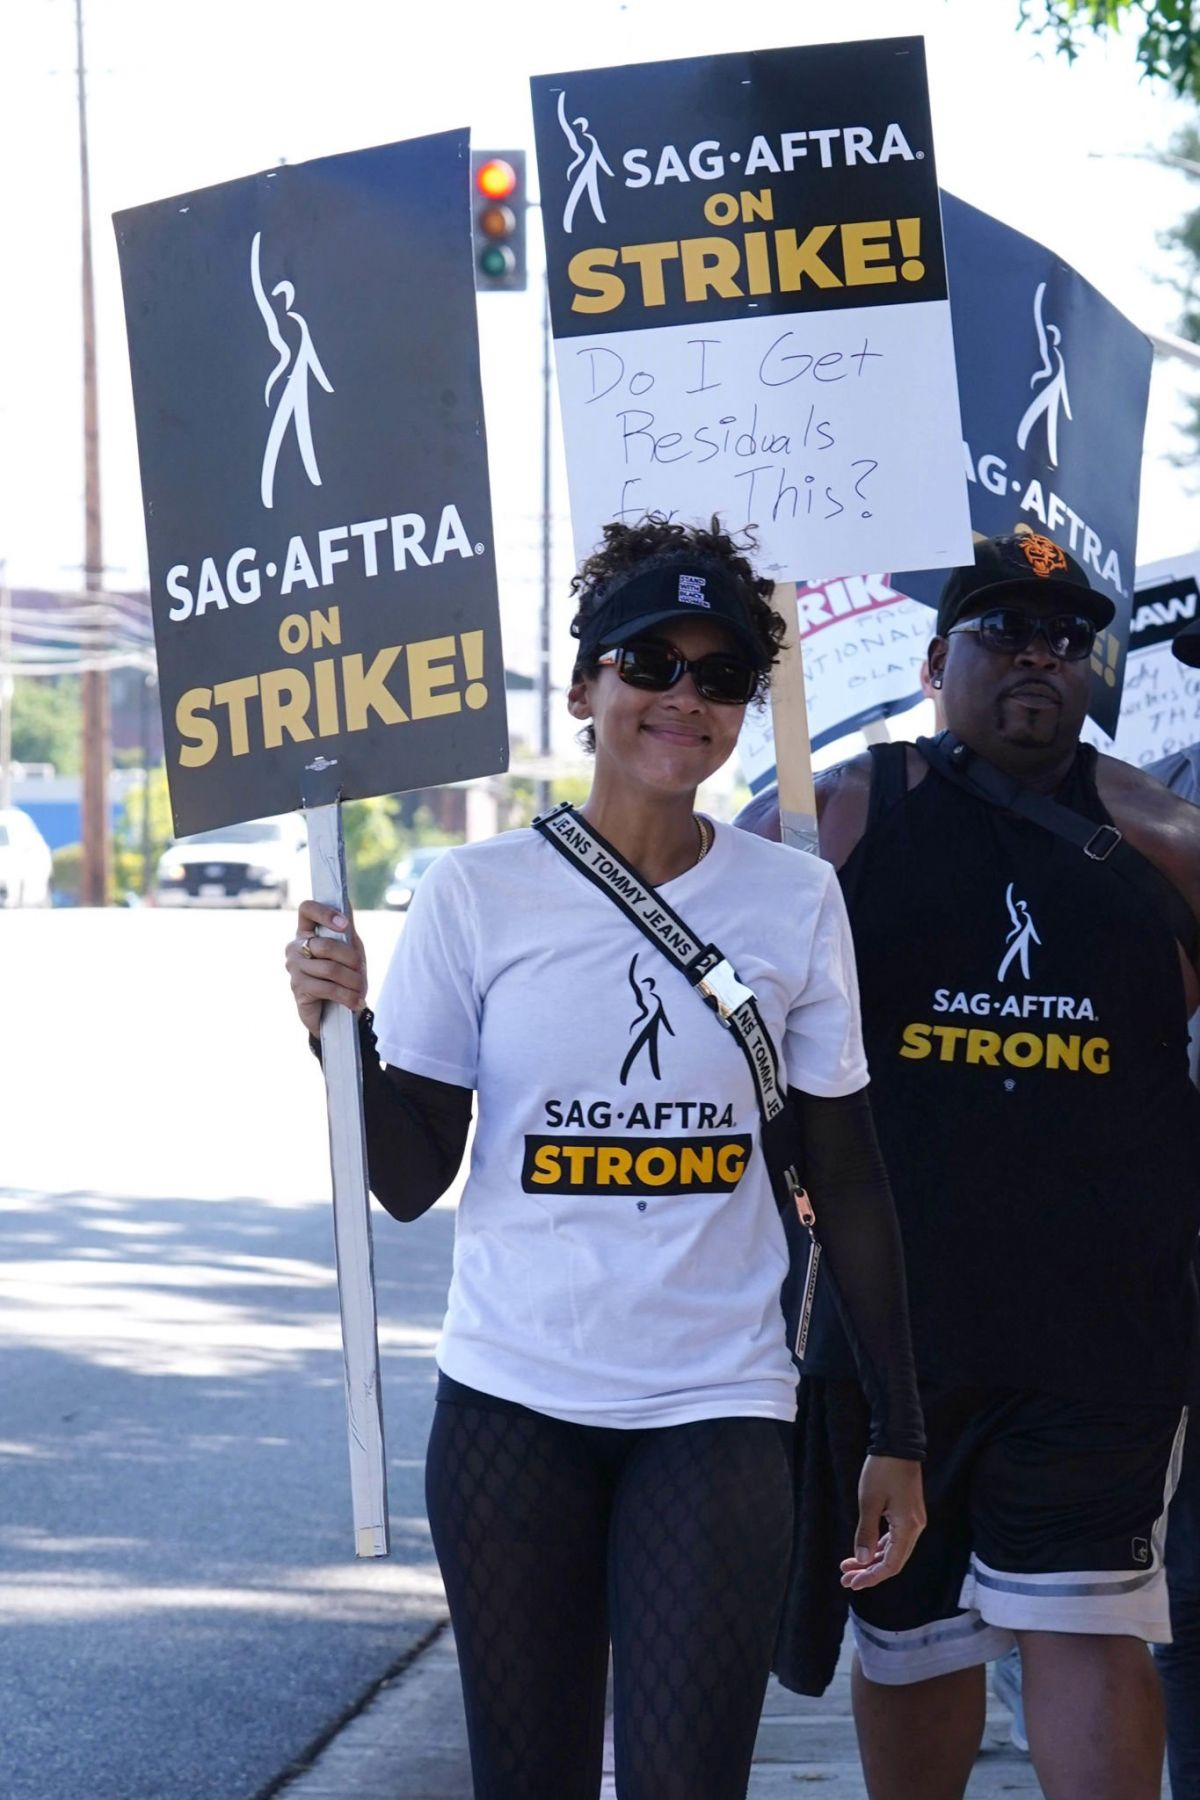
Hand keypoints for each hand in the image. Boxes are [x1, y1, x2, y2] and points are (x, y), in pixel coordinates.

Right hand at [285, 900, 367, 1037]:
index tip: (345, 925)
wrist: (337, 1011)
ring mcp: (294, 968)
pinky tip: (356, 1002)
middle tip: (362, 972)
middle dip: (351, 960)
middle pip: (326, 945)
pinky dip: (347, 996)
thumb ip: (346, 929)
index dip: (325, 913)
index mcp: (306, 932)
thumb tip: (346, 902)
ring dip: (352, 981)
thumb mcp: (350, 949)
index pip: (307, 909)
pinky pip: (327, 988)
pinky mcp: (298, 989)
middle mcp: (295, 947)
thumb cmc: (343, 976)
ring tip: (360, 991)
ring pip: (329, 968)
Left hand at [839, 1454, 925, 1591]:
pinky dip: (878, 1547)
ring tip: (848, 1567)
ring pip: (893, 1550)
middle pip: (893, 1561)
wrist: (898, 1444)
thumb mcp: (869, 1502)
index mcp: (908, 1527)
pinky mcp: (908, 1514)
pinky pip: (894, 1539)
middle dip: (868, 1572)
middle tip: (845, 1580)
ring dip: (871, 1560)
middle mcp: (915, 1528)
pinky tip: (862, 1551)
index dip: (871, 1577)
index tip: (852, 1583)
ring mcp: (913, 1521)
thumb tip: (861, 1560)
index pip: (891, 1565)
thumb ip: (866, 1533)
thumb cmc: (882, 1470)